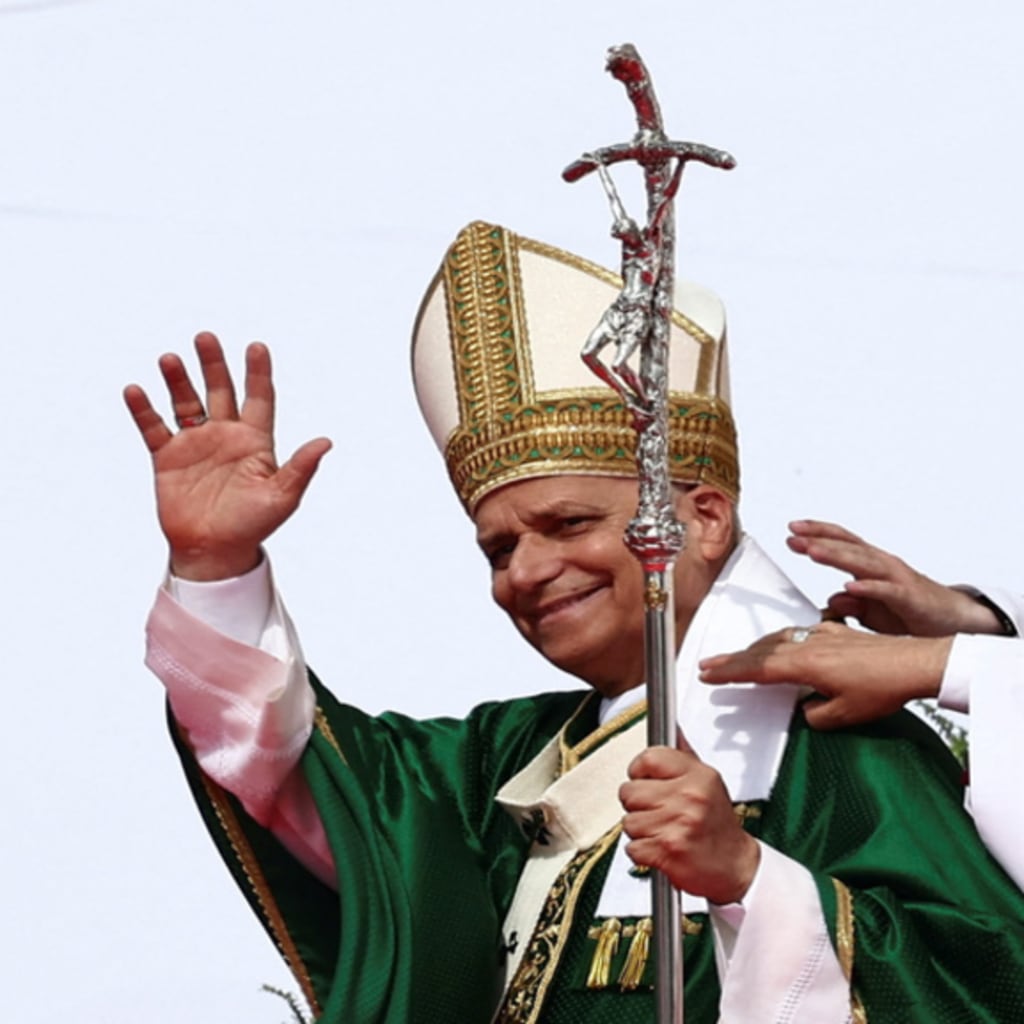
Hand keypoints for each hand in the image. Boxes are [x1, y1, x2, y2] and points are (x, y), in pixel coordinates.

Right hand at [124, 332, 331, 579]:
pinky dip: (143, 409)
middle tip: (206, 337)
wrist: (215, 551)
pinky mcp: (168, 457)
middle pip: (220, 390)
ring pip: (186, 402)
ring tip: (170, 359)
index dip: (258, 373)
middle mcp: (225, 435)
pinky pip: (154, 427)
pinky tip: (135, 390)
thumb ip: (301, 468)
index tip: (257, 347)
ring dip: (178, 380)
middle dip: (213, 364)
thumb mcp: (282, 497)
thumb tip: (326, 441)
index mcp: (255, 441)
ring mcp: (195, 443)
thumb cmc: (253, 526)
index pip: (259, 398)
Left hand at [619, 733, 759, 904]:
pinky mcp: (668, 851)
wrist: (736, 867)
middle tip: (656, 812)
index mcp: (698, 776)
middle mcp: (689, 796)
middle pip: (630, 791)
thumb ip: (684, 756)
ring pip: (628, 821)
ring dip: (640, 831)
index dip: (638, 771)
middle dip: (636, 805)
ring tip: (662, 832)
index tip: (644, 780)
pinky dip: (642, 853)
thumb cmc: (717, 825)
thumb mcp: (708, 783)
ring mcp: (678, 823)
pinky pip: (632, 848)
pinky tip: (661, 849)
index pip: (648, 758)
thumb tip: (672, 727)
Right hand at [699, 621, 952, 727]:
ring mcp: (821, 635)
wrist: (914, 663)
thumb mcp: (844, 714)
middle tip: (708, 664)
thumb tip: (806, 710)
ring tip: (739, 658)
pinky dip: (781, 640)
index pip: (757, 668)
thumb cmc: (882, 688)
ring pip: (777, 638)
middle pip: (760, 650)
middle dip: (732, 659)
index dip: (729, 671)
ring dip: (755, 649)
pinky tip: (783, 644)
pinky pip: (798, 633)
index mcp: (804, 664)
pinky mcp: (836, 632)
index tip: (707, 673)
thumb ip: (815, 715)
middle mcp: (808, 645)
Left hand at [788, 519, 1001, 635]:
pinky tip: (850, 586)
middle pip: (847, 547)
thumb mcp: (874, 611)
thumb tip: (832, 599)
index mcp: (871, 566)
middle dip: (819, 541)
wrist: (954, 621)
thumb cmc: (912, 612)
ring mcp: (897, 579)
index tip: (791, 531)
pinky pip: (887, 591)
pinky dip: (869, 587)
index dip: (817, 534)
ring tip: (813, 552)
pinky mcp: (910, 598)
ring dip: (837, 556)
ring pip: (863, 563)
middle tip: (794, 537)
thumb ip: (852, 604)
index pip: (841, 543)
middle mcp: (883, 565)